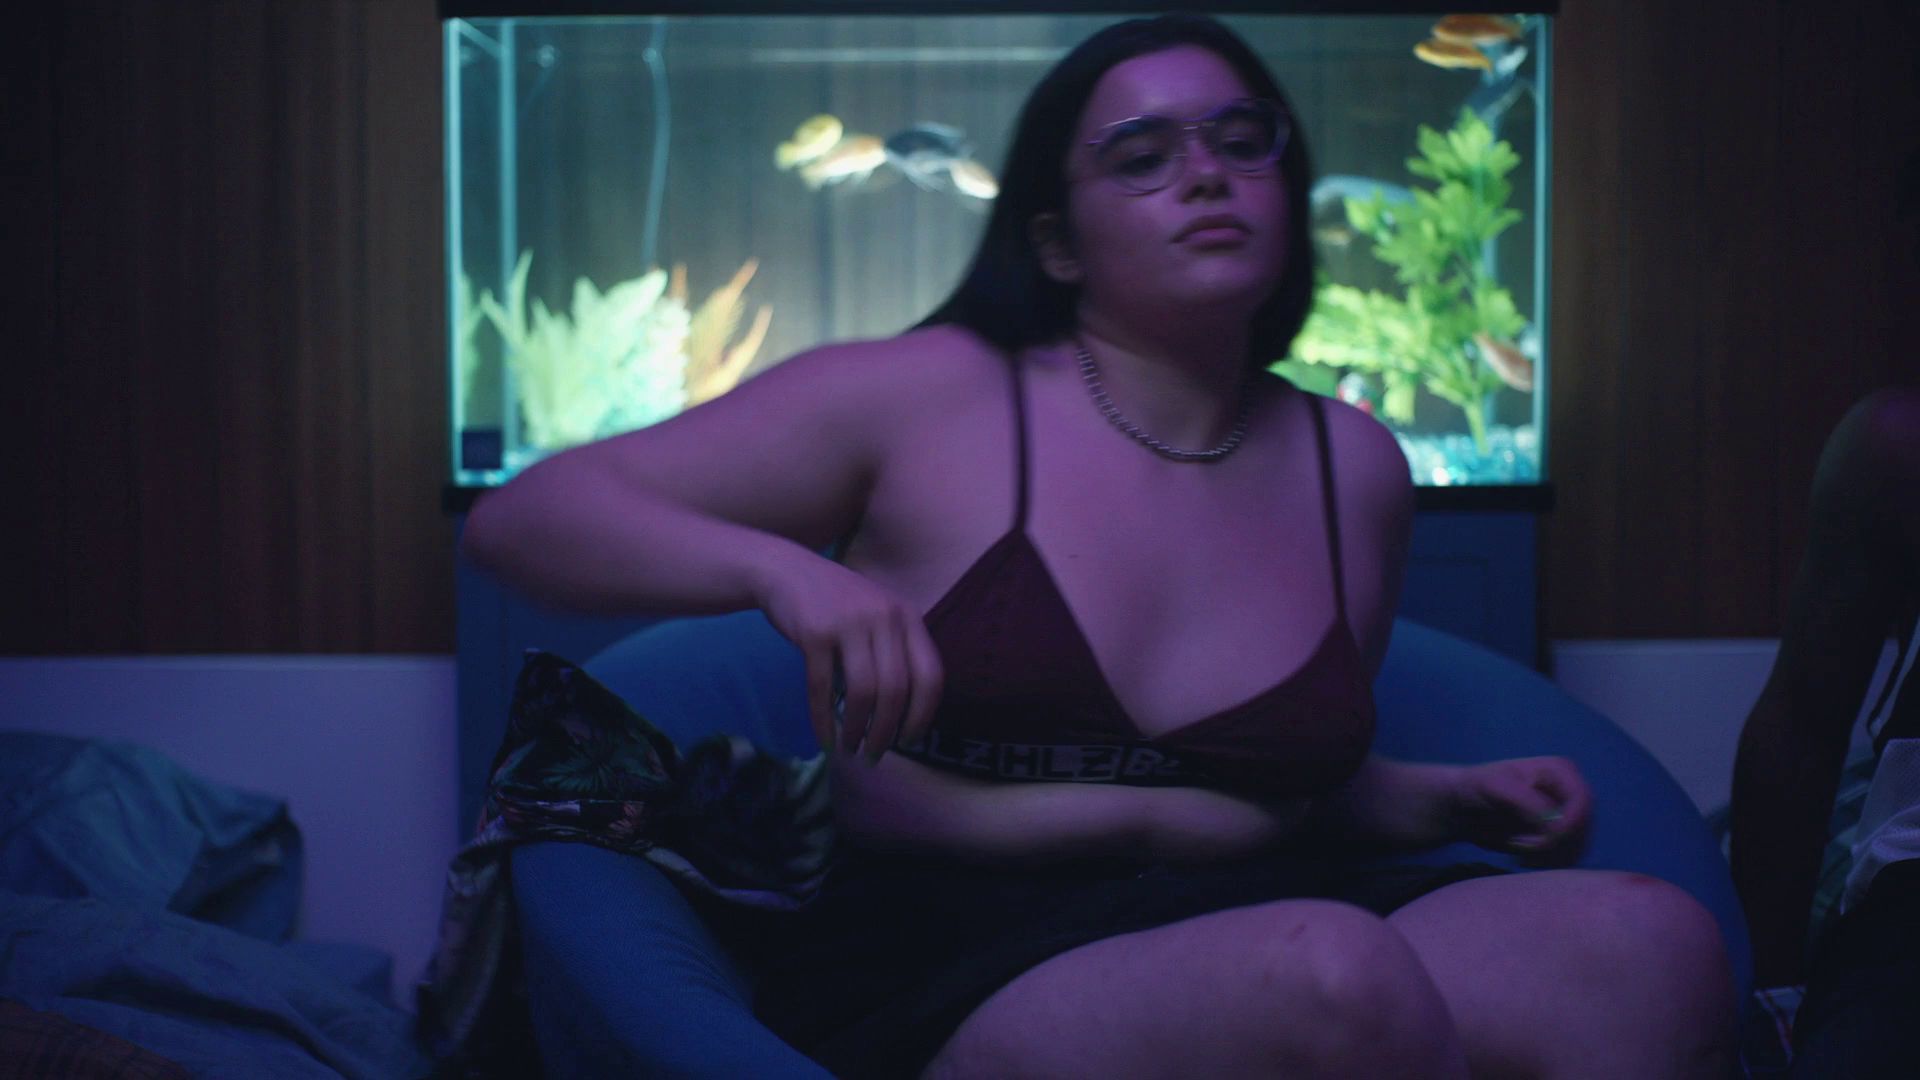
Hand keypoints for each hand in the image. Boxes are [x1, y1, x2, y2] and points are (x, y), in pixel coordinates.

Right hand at [754, 551, 943, 763]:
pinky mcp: (814, 633)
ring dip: (857, 730)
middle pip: (896, 690)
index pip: (930, 674)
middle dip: (887, 731)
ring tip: (850, 749)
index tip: (909, 740)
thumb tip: (903, 716)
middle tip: (875, 755)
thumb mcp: (877, 616)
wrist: (786, 570)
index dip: (923, 714)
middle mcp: (884, 617)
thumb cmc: (836, 603)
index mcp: (908, 616)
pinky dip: (823, 720)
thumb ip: (895, 652)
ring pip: (863, 692)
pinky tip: (825, 739)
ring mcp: (849, 623)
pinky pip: (822, 688)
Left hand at [1447, 756, 1590, 863]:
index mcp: (1562, 771)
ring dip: (1547, 857)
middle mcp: (1572, 794)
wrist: (1465, 806)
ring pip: (1576, 848)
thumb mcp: (1496, 787)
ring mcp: (1570, 817)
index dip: (1569, 826)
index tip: (1543, 842)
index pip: (1582, 803)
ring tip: (1516, 851)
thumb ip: (1527, 803)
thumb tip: (1556, 825)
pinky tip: (1522, 859)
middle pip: (1582, 830)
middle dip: (1553, 845)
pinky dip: (1546, 864)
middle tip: (1518, 847)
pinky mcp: (1563, 839)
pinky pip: (1567, 859)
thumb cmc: (1478, 787)